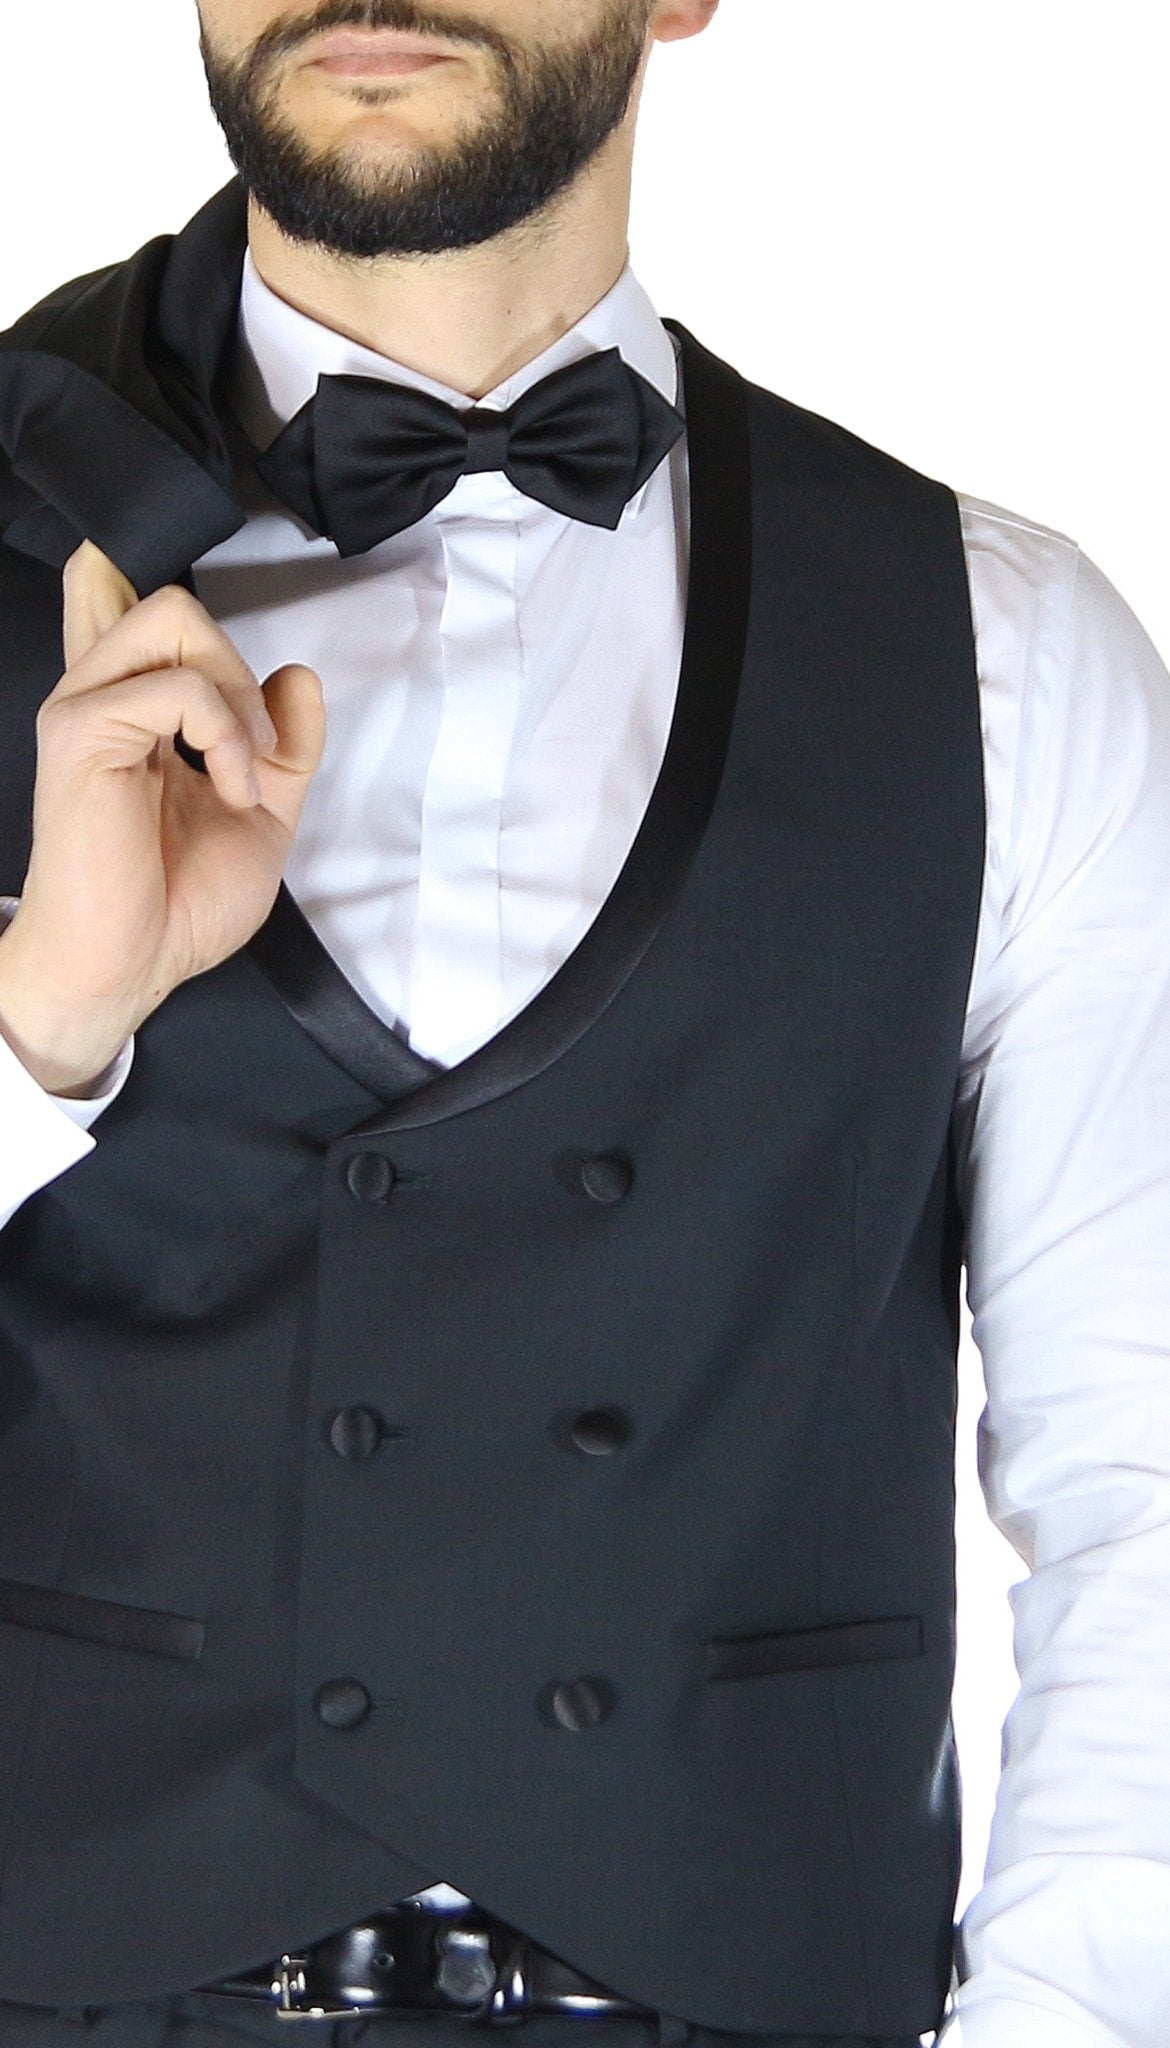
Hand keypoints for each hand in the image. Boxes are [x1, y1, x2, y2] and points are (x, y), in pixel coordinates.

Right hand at [0, 541, 325, 1094]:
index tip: (108, 567)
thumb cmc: (176, 904)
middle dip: (239, 669)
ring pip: (173, 618)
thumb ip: (284, 743)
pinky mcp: (82, 731)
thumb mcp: (262, 811)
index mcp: (130, 711)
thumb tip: (297, 675)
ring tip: (242, 772)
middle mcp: (100, 698)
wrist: (132, 966)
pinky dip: (227, 735)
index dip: (117, 577)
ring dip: (236, 696)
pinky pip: (178, 685)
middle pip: (173, 604)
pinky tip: (228, 789)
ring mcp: (86, 709)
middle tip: (252, 752)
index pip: (113, 608)